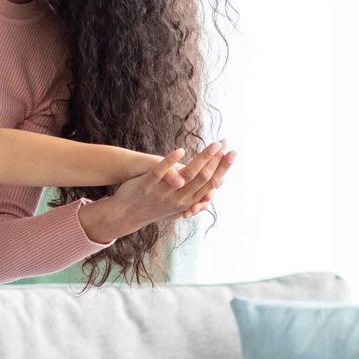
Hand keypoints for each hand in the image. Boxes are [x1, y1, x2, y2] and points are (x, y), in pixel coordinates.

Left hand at [81, 139, 235, 243]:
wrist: (126, 215)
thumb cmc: (153, 208)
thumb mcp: (177, 208)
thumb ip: (195, 198)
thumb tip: (214, 189)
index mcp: (188, 202)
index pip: (210, 184)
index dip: (223, 168)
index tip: (232, 153)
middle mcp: (179, 199)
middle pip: (203, 178)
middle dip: (217, 160)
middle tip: (227, 143)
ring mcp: (164, 192)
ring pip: (187, 174)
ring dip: (202, 158)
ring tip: (213, 144)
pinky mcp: (147, 185)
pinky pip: (160, 172)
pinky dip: (171, 161)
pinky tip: (180, 150)